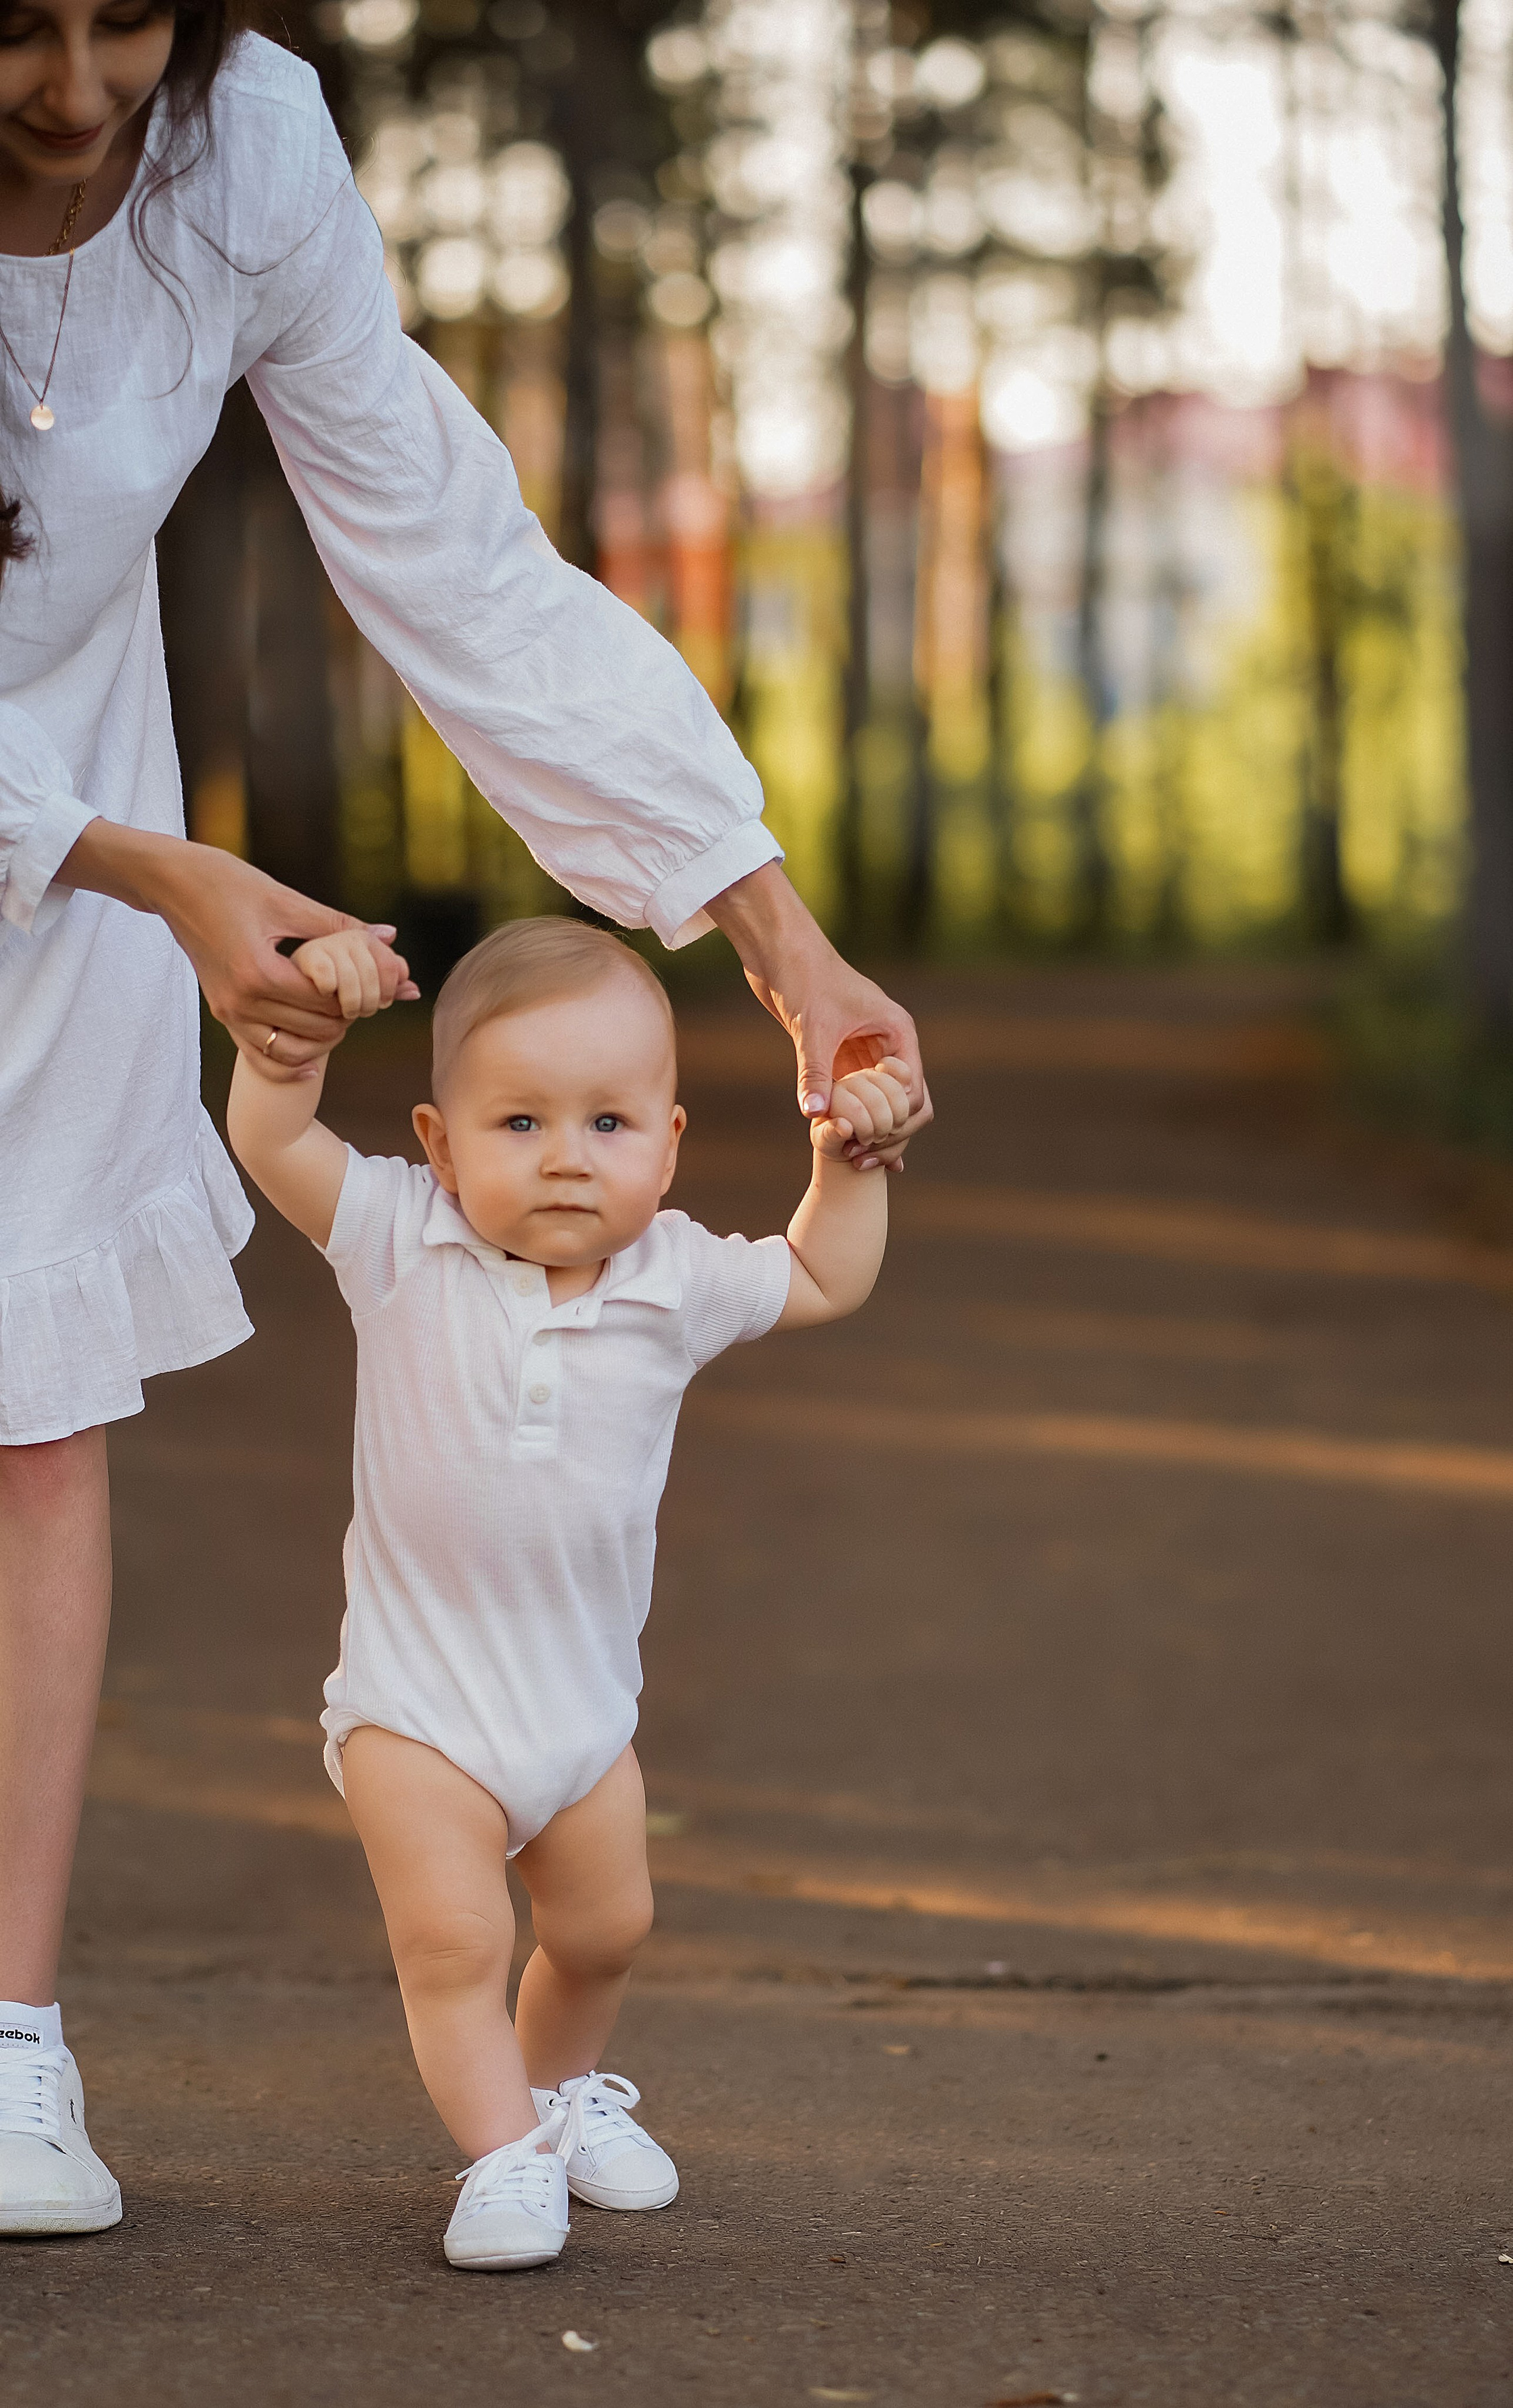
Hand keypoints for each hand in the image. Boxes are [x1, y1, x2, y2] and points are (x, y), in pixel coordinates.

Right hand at [55, 824, 416, 1076]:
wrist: (171, 884)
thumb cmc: (226, 881)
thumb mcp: (285, 900)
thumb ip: (338, 925)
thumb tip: (390, 938)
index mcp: (259, 971)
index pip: (326, 1001)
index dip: (361, 995)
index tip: (381, 982)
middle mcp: (241, 1001)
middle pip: (314, 1029)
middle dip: (348, 1016)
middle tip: (369, 997)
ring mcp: (228, 1012)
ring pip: (290, 1051)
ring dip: (323, 1040)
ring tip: (341, 1015)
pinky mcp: (222, 1014)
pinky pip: (261, 1055)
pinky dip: (290, 1061)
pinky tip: (314, 1062)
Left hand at [705, 863, 931, 1168]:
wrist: (778, 949)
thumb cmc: (804, 976)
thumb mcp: (813, 1027)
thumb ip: (815, 1071)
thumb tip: (814, 1116)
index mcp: (897, 1033)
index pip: (913, 1090)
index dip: (896, 1122)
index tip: (870, 1143)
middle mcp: (887, 1044)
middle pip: (904, 1102)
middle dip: (889, 1133)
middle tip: (865, 1160)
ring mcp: (865, 1051)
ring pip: (879, 1102)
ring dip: (871, 1130)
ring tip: (855, 1160)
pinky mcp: (840, 1055)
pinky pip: (854, 1095)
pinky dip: (851, 1118)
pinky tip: (842, 1145)